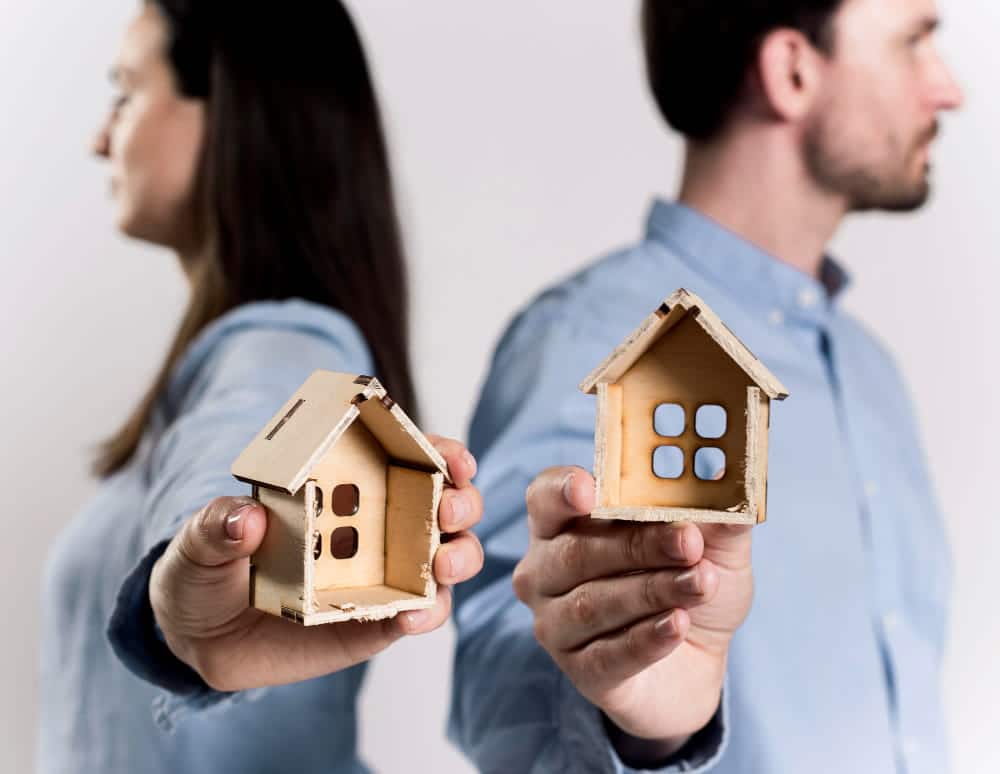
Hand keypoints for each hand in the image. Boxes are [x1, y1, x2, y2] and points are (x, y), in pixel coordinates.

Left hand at [149, 436, 483, 691]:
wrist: (201, 637)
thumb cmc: (208, 569)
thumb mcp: (201, 541)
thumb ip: (217, 526)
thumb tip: (246, 517)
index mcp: (349, 485)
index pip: (409, 457)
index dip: (442, 451)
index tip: (451, 458)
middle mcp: (380, 524)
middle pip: (445, 503)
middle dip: (462, 501)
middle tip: (447, 509)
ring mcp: (387, 573)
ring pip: (449, 557)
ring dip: (459, 555)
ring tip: (442, 565)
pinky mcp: (382, 620)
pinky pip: (421, 612)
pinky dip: (428, 612)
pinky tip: (411, 617)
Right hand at [512, 466, 752, 758]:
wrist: (698, 656)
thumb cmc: (686, 580)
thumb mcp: (710, 543)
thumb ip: (714, 515)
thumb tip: (727, 486)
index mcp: (562, 523)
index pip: (545, 497)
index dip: (563, 491)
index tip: (590, 489)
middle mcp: (545, 571)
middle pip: (577, 551)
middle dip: (637, 545)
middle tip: (688, 541)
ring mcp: (556, 624)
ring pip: (594, 604)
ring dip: (652, 591)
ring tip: (701, 583)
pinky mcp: (582, 672)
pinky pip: (609, 655)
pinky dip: (647, 638)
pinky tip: (679, 625)